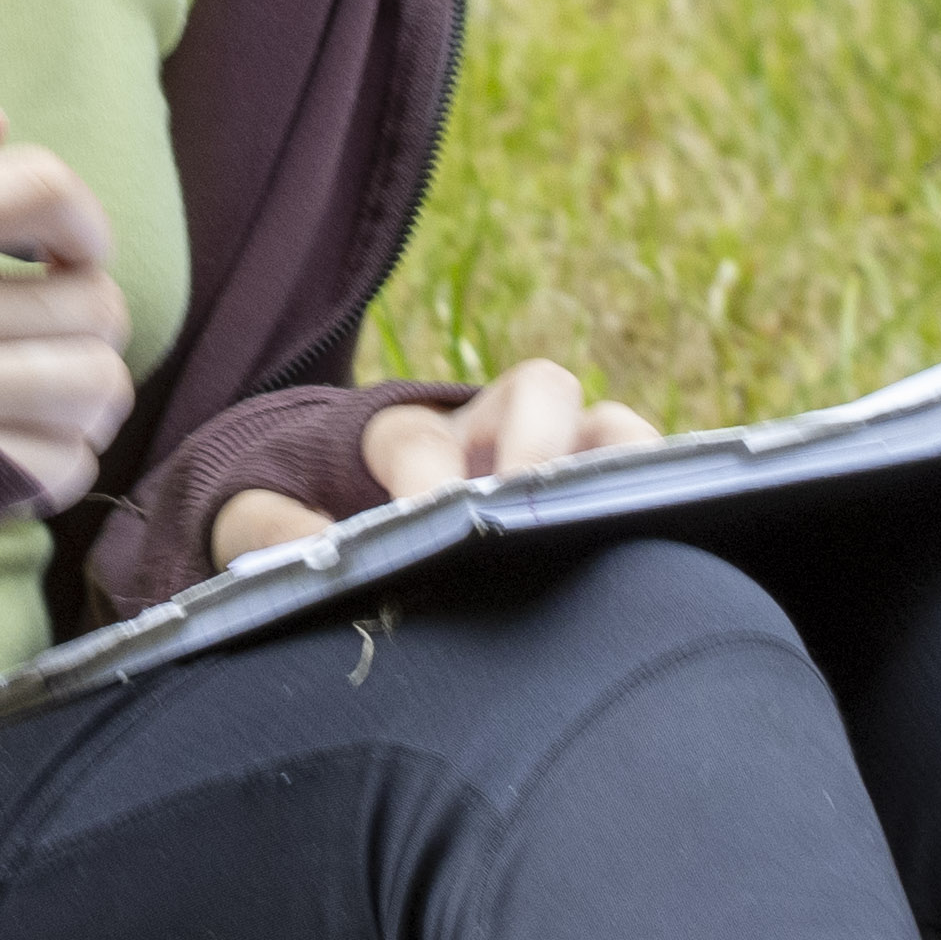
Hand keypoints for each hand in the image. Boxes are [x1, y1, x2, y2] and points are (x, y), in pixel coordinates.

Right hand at [0, 90, 134, 513]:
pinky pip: (76, 458)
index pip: (41, 185)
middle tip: (32, 332)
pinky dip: (55, 455)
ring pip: (101, 381)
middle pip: (95, 301)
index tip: (67, 252)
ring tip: (32, 388)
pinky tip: (8, 441)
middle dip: (81, 321)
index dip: (82, 219)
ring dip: (82, 390)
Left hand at [209, 359, 660, 557]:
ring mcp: (559, 454)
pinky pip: (653, 476)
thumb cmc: (323, 530)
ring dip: (622, 461)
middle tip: (528, 502)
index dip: (423, 471)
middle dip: (539, 440)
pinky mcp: (603, 490)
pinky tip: (670, 550)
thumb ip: (271, 528)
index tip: (421, 518)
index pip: (414, 434)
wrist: (366, 532)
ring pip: (612, 425)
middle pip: (539, 388)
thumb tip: (308, 551)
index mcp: (404, 432)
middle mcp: (492, 427)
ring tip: (621, 518)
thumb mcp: (270, 523)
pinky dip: (665, 496)